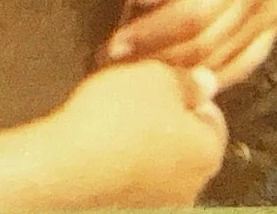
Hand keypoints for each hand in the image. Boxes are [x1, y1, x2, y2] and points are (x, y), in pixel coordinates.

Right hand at [41, 60, 225, 208]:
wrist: (63, 170)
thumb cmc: (108, 126)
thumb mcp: (155, 77)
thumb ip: (187, 81)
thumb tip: (203, 83)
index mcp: (206, 152)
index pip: (213, 119)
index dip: (188, 96)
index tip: (168, 87)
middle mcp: (189, 188)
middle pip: (187, 147)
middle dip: (166, 125)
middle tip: (137, 104)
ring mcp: (158, 207)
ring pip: (159, 169)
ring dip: (144, 151)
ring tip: (112, 129)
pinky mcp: (126, 212)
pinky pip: (132, 187)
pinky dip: (122, 172)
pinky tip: (101, 154)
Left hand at [109, 0, 276, 90]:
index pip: (196, 11)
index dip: (151, 34)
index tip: (110, 48)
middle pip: (209, 41)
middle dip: (158, 59)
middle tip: (112, 66)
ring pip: (224, 60)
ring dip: (177, 73)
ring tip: (134, 71)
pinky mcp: (275, 22)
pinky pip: (242, 64)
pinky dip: (206, 74)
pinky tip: (172, 75)